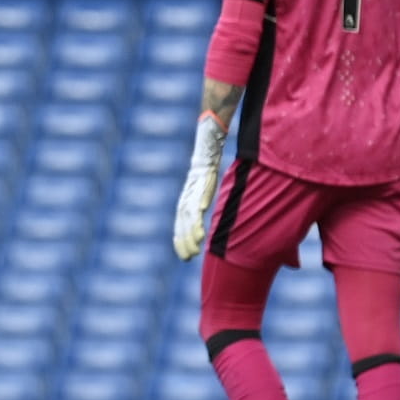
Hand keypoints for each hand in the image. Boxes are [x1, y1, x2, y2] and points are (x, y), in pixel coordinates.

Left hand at [172, 112, 228, 260]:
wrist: (207, 142)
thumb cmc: (208, 166)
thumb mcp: (208, 187)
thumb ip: (207, 202)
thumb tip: (219, 219)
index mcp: (188, 198)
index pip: (181, 222)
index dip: (181, 238)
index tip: (184, 256)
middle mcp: (188, 193)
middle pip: (183, 220)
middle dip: (184, 239)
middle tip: (189, 257)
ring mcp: (195, 185)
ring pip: (190, 209)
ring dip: (193, 228)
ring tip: (198, 244)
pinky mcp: (202, 174)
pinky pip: (201, 189)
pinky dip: (200, 202)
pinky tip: (202, 214)